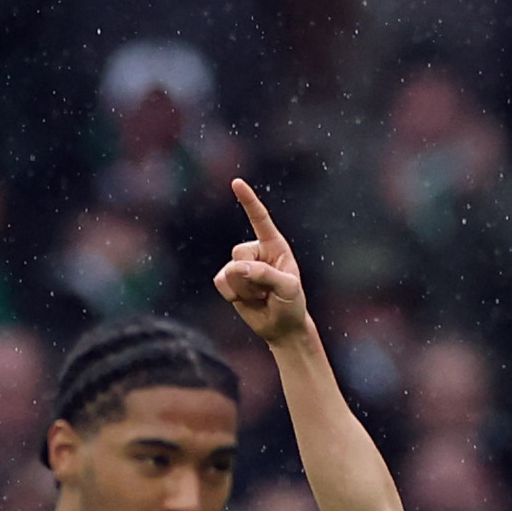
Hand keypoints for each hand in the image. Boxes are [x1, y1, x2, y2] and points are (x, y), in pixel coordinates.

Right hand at [214, 180, 312, 347]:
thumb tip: (241, 268)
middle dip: (252, 276)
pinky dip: (232, 294)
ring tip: (260, 297)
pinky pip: (220, 282)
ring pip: (230, 271)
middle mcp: (256, 251)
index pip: (259, 219)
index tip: (237, 183)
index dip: (248, 201)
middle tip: (268, 291)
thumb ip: (267, 275)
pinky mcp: (229, 281)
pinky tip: (245, 300)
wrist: (281, 327)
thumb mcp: (288, 289)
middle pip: (240, 253)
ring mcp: (240, 266)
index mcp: (274, 245)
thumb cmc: (291, 304)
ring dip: (245, 289)